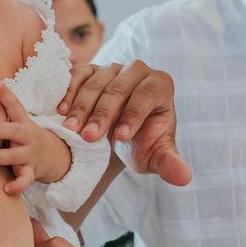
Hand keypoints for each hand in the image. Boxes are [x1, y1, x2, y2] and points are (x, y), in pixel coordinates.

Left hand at [0, 80, 72, 193]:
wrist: (49, 154)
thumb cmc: (19, 135)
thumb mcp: (11, 120)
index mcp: (19, 120)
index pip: (13, 104)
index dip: (6, 93)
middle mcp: (25, 135)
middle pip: (13, 130)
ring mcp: (28, 153)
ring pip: (15, 155)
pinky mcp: (30, 171)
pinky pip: (25, 179)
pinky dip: (16, 184)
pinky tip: (5, 189)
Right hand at [58, 61, 191, 184]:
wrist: (117, 137)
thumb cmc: (141, 144)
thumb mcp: (155, 157)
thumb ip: (170, 165)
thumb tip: (184, 178)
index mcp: (160, 85)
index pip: (148, 94)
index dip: (134, 114)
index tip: (121, 137)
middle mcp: (138, 70)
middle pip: (119, 87)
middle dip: (103, 114)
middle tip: (88, 137)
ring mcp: (112, 68)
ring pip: (97, 82)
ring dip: (82, 107)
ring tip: (71, 130)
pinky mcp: (90, 70)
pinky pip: (78, 74)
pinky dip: (69, 91)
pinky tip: (62, 111)